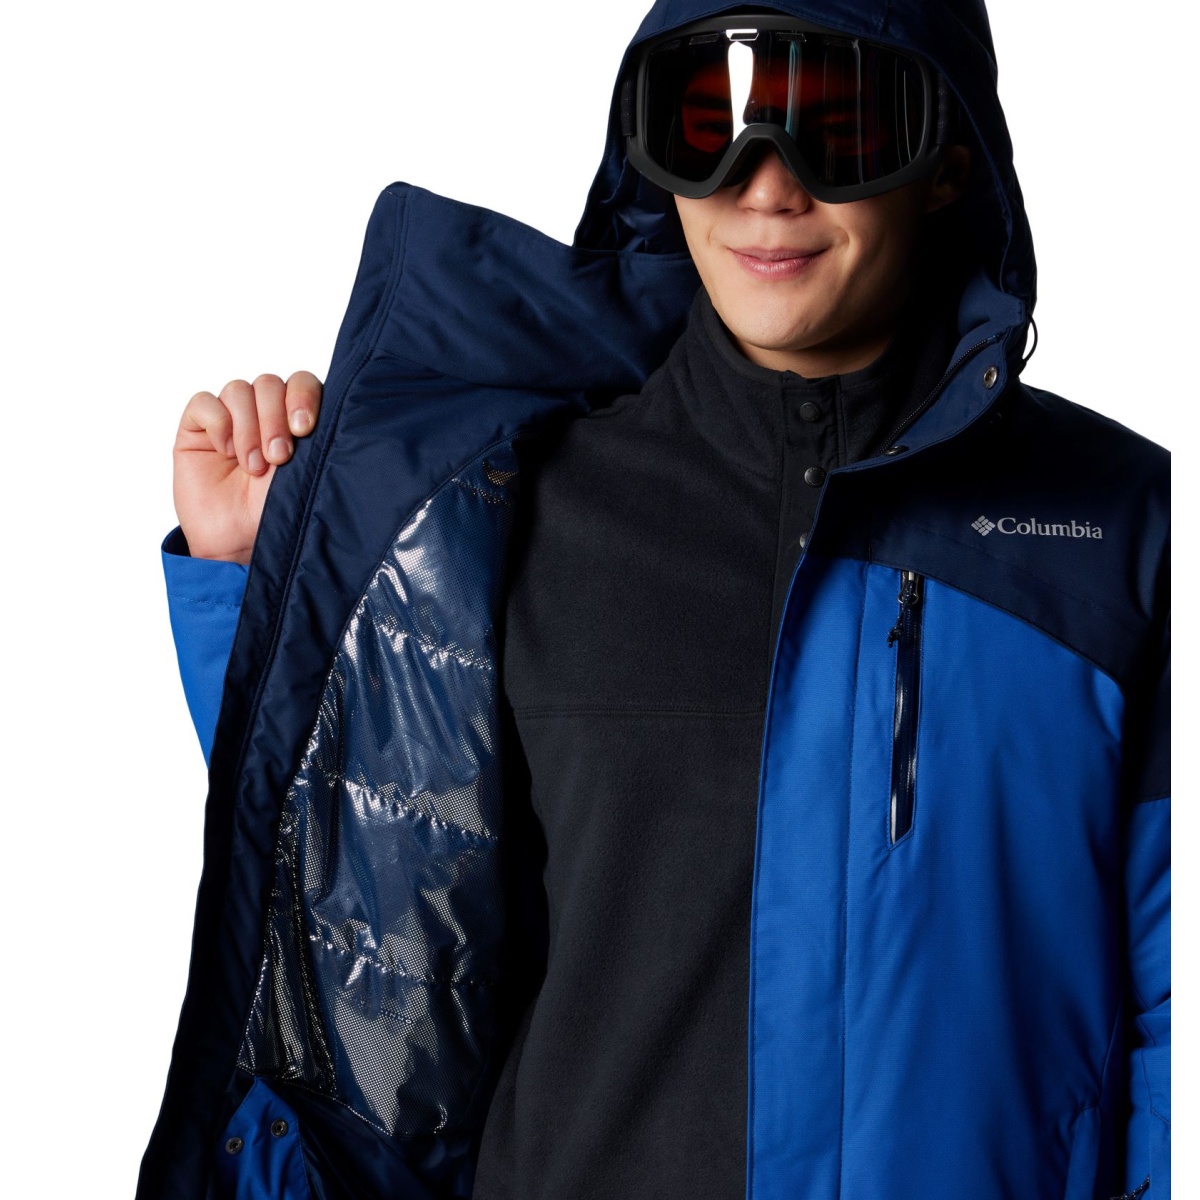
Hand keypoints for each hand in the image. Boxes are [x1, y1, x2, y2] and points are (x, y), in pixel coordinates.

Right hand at [173, 371, 322, 563]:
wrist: (239, 542)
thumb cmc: (276, 511)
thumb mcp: (305, 474)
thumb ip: (317, 439)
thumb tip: (336, 411)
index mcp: (294, 417)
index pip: (301, 383)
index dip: (302, 397)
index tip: (304, 428)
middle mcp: (263, 412)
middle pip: (269, 384)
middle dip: (274, 418)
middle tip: (279, 458)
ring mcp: (230, 417)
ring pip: (239, 390)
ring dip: (248, 427)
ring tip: (253, 466)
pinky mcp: (198, 428)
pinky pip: (204, 403)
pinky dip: (218, 422)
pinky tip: (225, 450)